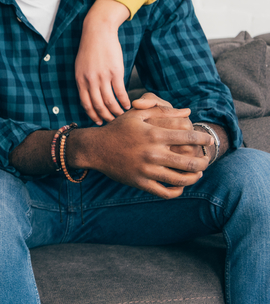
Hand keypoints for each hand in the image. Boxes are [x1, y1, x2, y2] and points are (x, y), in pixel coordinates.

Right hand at [67, 99, 212, 198]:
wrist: (95, 148)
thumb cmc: (118, 128)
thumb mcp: (137, 114)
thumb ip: (163, 111)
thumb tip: (188, 111)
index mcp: (154, 134)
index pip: (189, 137)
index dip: (203, 139)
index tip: (208, 140)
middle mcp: (153, 153)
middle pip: (190, 162)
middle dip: (204, 161)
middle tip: (206, 159)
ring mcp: (147, 170)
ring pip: (181, 180)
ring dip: (194, 177)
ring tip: (197, 173)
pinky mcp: (140, 183)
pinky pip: (165, 192)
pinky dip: (177, 191)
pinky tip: (180, 186)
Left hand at [75, 0, 131, 123]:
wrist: (98, 32)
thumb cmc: (90, 49)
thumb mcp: (80, 66)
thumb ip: (84, 81)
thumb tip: (89, 96)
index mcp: (80, 80)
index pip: (85, 104)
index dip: (92, 115)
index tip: (99, 122)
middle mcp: (90, 80)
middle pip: (98, 105)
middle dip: (105, 117)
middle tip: (112, 122)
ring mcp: (103, 77)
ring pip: (110, 101)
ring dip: (116, 111)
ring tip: (122, 116)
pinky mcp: (115, 72)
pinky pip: (120, 92)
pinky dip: (125, 101)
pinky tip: (128, 105)